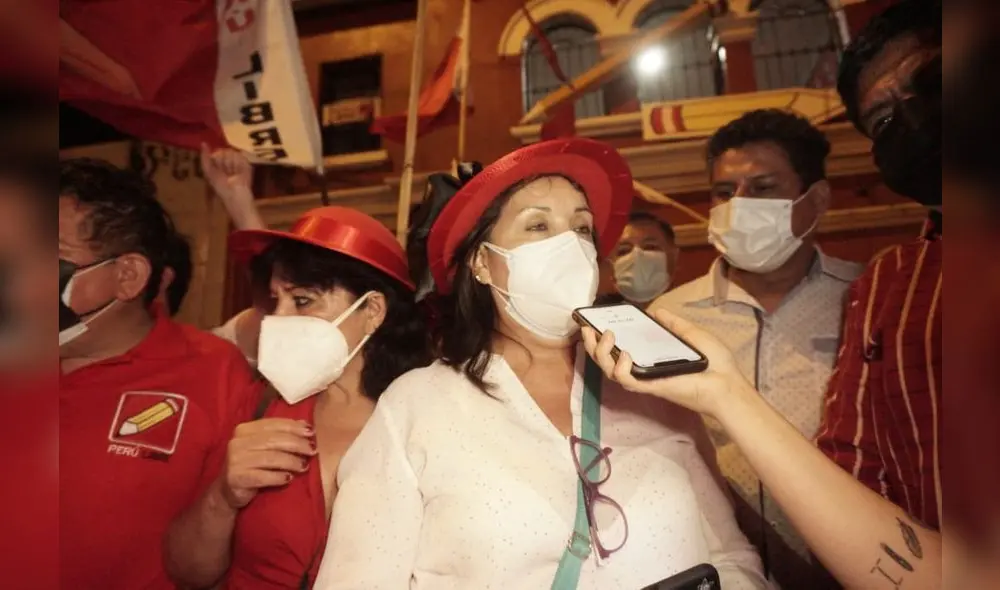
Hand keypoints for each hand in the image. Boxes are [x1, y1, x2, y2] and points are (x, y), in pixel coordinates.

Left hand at [201, 143, 252, 196]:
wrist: (235, 193)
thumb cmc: (220, 185)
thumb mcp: (208, 171)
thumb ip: (205, 158)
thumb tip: (203, 143)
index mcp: (220, 163)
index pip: (217, 152)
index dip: (216, 158)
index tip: (218, 167)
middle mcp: (229, 161)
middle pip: (224, 151)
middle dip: (223, 162)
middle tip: (226, 172)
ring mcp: (238, 162)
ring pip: (231, 152)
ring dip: (230, 164)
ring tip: (232, 174)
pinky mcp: (246, 163)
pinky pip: (240, 156)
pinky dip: (238, 164)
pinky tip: (238, 172)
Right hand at [219, 418, 315, 509]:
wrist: (228, 491)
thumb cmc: (251, 466)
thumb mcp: (263, 447)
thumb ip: (280, 434)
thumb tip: (305, 425)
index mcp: (244, 429)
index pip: (273, 424)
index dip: (294, 427)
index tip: (311, 432)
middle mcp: (237, 442)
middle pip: (274, 440)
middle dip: (297, 444)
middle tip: (313, 450)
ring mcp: (235, 460)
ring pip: (271, 458)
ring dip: (291, 461)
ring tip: (304, 466)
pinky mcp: (236, 478)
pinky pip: (262, 476)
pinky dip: (278, 477)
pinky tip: (289, 478)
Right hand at [581, 308, 751, 417]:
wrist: (728, 383)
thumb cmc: (715, 363)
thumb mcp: (692, 335)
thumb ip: (674, 325)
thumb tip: (656, 311)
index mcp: (650, 360)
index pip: (620, 353)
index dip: (604, 342)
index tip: (596, 324)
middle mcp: (643, 371)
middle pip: (607, 362)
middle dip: (593, 346)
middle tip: (588, 330)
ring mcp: (645, 380)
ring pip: (610, 371)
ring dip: (601, 353)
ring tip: (605, 335)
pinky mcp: (650, 386)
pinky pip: (626, 380)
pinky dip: (619, 367)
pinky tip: (624, 353)